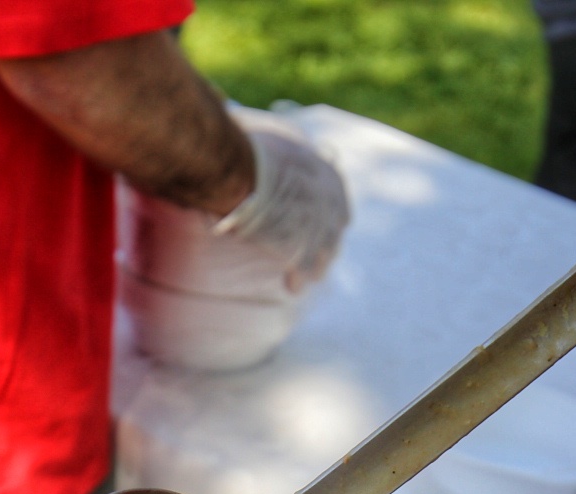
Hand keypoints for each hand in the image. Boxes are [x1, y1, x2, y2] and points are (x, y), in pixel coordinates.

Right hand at [214, 110, 349, 290]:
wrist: (237, 168)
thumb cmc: (243, 146)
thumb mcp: (270, 135)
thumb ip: (274, 143)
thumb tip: (257, 125)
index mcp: (326, 172)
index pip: (338, 199)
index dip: (331, 213)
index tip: (330, 224)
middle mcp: (330, 199)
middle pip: (334, 230)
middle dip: (326, 243)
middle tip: (318, 256)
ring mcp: (317, 226)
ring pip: (324, 254)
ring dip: (316, 265)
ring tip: (306, 277)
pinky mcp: (301, 249)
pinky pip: (303, 269)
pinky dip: (297, 278)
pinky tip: (291, 286)